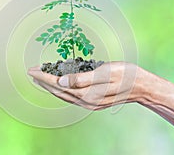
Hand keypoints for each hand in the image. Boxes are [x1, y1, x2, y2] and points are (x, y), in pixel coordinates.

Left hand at [28, 62, 146, 109]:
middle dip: (43, 82)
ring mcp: (90, 103)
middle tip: (32, 73)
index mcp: (87, 94)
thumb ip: (82, 78)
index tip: (32, 70)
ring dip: (51, 87)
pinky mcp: (93, 102)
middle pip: (59, 91)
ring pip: (64, 95)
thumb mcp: (105, 72)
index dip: (44, 77)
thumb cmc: (125, 75)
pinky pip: (72, 96)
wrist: (141, 87)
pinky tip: (59, 85)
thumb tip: (60, 81)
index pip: (59, 84)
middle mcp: (86, 101)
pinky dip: (62, 90)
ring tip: (41, 79)